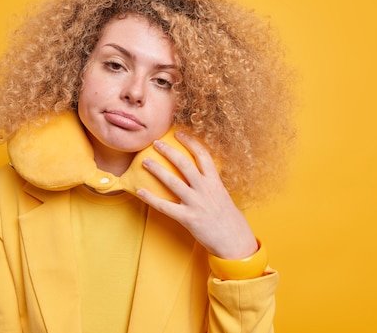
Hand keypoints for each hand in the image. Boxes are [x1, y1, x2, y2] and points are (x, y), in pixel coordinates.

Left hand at [137, 131, 257, 259]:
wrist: (236, 243)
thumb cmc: (231, 221)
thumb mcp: (224, 197)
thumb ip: (212, 185)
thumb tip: (202, 176)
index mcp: (215, 182)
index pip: (203, 155)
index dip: (190, 142)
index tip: (180, 133)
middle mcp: (206, 190)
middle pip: (184, 164)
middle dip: (169, 151)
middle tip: (156, 143)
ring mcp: (196, 203)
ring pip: (172, 181)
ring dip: (157, 169)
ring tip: (146, 161)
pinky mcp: (188, 218)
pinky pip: (165, 206)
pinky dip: (151, 198)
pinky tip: (140, 191)